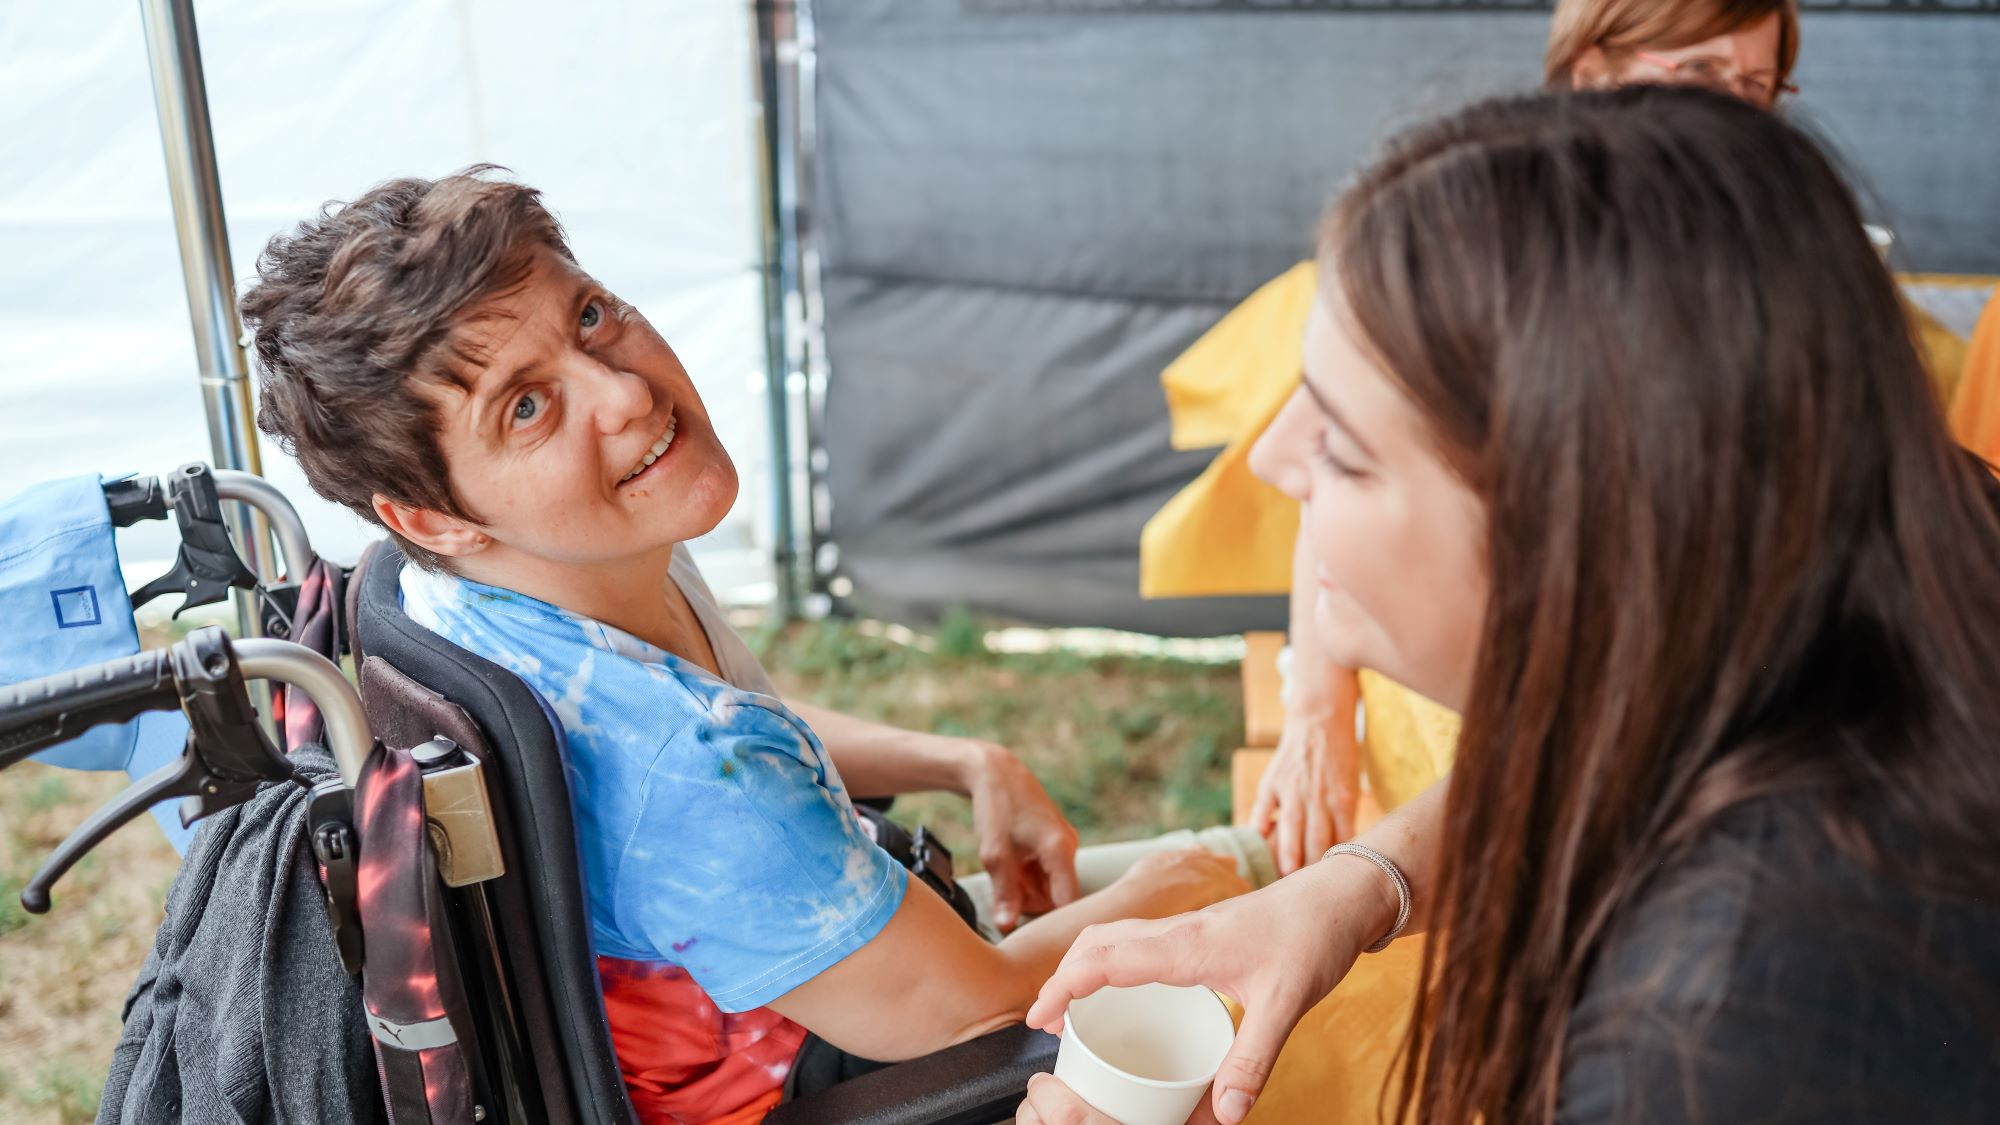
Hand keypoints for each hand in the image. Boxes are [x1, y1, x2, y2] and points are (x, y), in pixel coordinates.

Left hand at [964, 741, 1080, 930]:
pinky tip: (1014, 865)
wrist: (996, 773)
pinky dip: (1030, 876)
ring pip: (1052, 886)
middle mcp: (1069, 848)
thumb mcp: (994, 854)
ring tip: (1008, 872)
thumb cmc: (996, 808)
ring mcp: (1065, 845)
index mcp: (1060, 851)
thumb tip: (1007, 927)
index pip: (1070, 904)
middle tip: (1006, 895)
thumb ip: (1004, 893)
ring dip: (1029, 889)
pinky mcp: (1057, 843)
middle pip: (1058, 898)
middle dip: (1032, 903)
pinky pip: (1049, 873)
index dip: (1058, 927)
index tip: (1044, 943)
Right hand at [1027, 858, 1389, 1124]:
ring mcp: (1186, 927)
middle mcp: (1176, 932)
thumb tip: (1223, 1116)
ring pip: (1115, 936)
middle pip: (1097, 942)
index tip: (1040, 1018)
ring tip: (1072, 1008)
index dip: (1064, 986)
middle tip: (1044, 1022)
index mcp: (1185, 946)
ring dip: (1084, 966)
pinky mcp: (1199, 931)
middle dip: (1062, 978)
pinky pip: (1138, 940)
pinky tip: (1126, 992)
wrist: (1338, 897)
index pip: (1105, 959)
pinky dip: (1113, 962)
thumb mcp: (1285, 1005)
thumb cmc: (1312, 938)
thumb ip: (1252, 1060)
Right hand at [1249, 707, 1359, 875]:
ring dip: (1288, 851)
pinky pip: (1264, 806)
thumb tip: (1339, 853)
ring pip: (1291, 825)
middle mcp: (1318, 795)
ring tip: (1284, 874)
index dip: (1334, 864)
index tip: (1329, 885)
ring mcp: (1293, 787)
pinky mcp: (1273, 780)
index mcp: (1342, 799)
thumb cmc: (1339, 760)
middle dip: (1312, 866)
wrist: (1320, 720)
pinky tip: (1256, 841)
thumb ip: (1343, 819)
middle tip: (1306, 891)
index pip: (1340, 840)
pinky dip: (1260, 823)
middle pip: (1316, 837)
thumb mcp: (1350, 788)